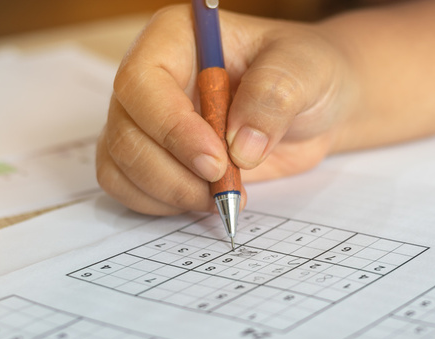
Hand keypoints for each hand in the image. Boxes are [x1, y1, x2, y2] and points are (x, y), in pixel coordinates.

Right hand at [97, 5, 356, 215]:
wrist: (313, 108)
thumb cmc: (305, 75)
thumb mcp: (305, 72)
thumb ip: (274, 98)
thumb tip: (241, 148)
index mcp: (177, 38)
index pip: (143, 82)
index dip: (172, 128)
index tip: (216, 162)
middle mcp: (152, 77)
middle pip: (125, 130)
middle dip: (173, 172)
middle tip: (224, 188)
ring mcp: (148, 119)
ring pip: (122, 163)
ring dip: (170, 192)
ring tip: (223, 195)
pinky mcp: (156, 155)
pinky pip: (130, 187)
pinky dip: (163, 204)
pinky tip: (205, 199)